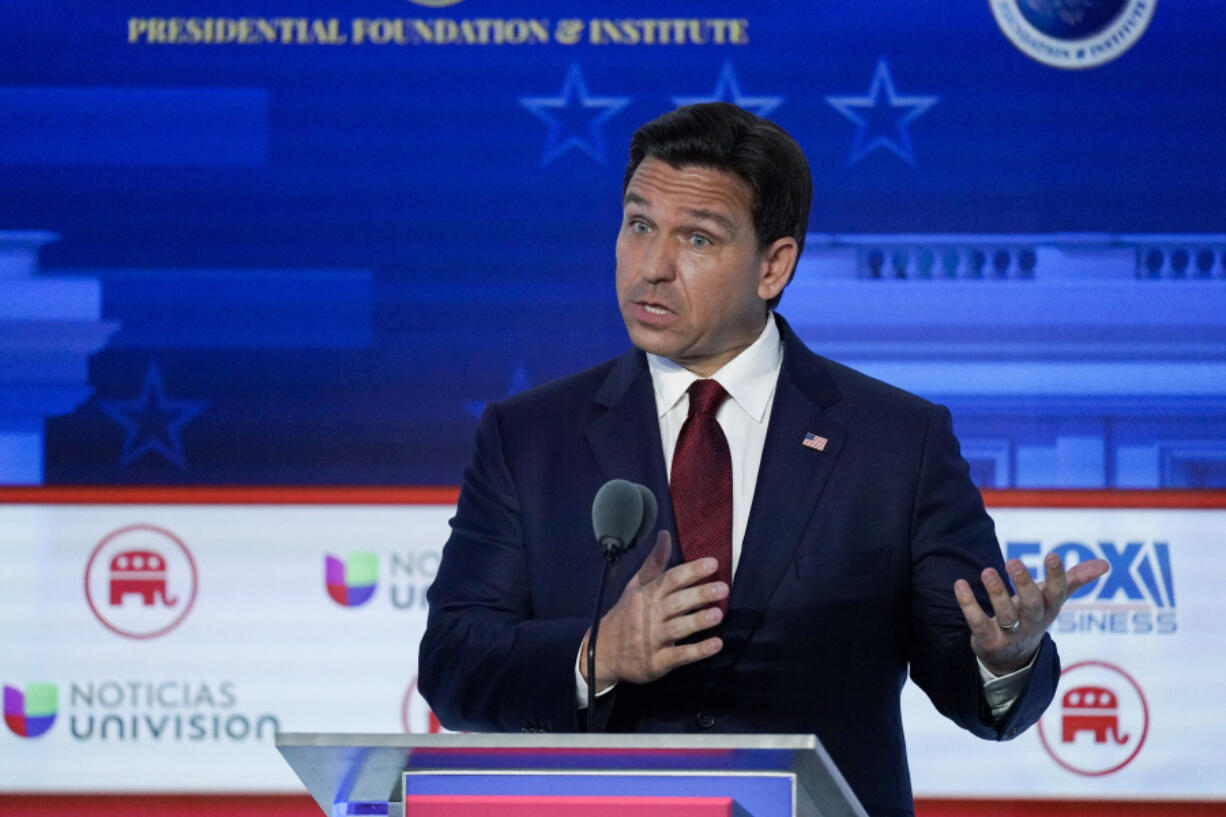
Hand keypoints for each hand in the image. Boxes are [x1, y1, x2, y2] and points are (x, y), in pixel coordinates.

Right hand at [579, 529, 726, 688]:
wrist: (602, 653)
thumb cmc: (625, 615)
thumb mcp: (635, 587)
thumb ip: (654, 563)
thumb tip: (665, 535)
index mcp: (645, 595)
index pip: (669, 579)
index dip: (691, 571)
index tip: (713, 563)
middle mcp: (648, 616)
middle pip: (675, 602)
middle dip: (699, 595)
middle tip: (722, 588)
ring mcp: (651, 640)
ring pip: (677, 628)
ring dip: (697, 621)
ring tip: (718, 614)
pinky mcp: (656, 663)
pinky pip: (678, 655)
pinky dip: (697, 651)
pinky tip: (716, 644)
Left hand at [954, 553, 1108, 675]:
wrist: (1013, 660)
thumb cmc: (1033, 617)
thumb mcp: (1053, 600)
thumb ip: (1075, 580)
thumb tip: (1105, 564)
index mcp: (1049, 609)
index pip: (1057, 593)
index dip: (1057, 576)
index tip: (1053, 556)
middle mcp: (1031, 623)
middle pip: (1031, 605)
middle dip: (1024, 584)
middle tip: (1012, 561)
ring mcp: (1010, 634)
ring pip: (1005, 615)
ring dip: (996, 593)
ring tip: (987, 571)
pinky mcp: (988, 640)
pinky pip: (977, 623)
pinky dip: (968, 604)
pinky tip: (959, 584)